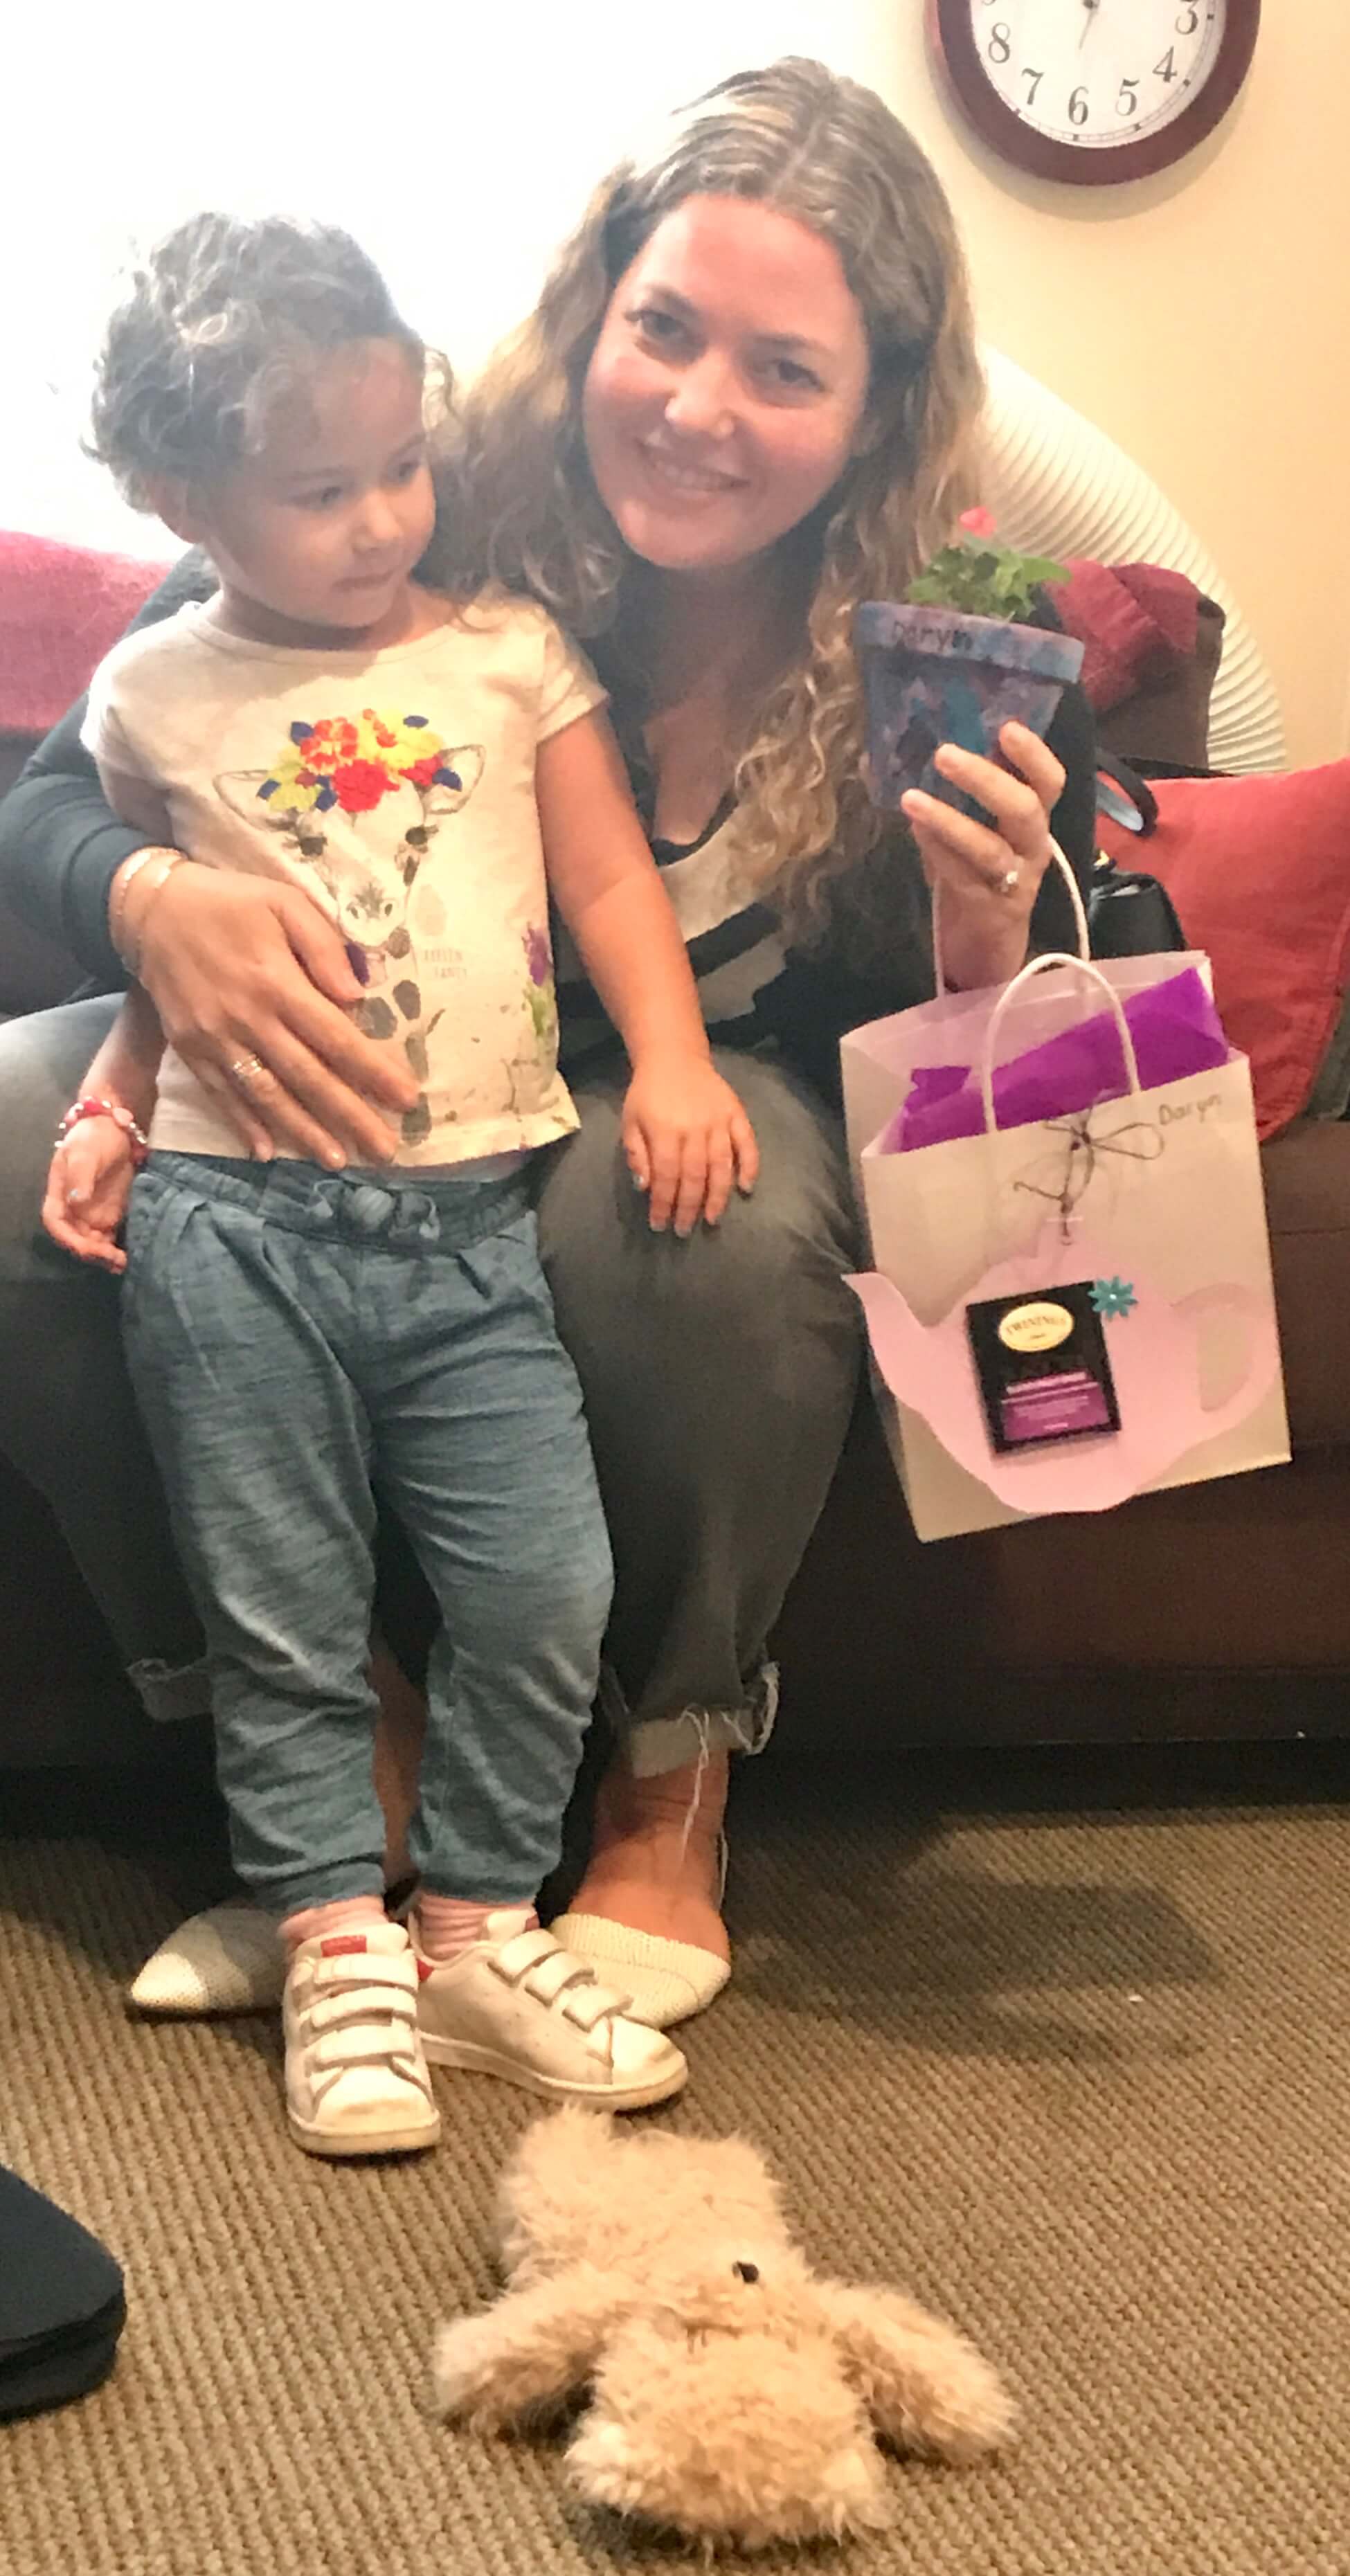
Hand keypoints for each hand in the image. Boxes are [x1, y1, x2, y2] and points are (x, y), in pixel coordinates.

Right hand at [42, 1117, 136, 1273]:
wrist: (116, 1132)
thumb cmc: (94, 1138)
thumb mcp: (86, 1153)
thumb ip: (81, 1177)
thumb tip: (77, 1201)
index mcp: (59, 1194)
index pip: (56, 1222)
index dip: (68, 1238)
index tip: (87, 1247)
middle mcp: (73, 1209)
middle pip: (75, 1238)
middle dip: (91, 1252)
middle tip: (113, 1258)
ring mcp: (91, 1214)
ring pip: (92, 1243)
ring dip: (104, 1256)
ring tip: (123, 1262)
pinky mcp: (109, 1215)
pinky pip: (108, 1239)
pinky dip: (115, 1249)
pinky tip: (130, 1255)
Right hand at [122, 863, 418, 1167]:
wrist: (150, 909)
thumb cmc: (230, 902)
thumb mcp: (284, 903)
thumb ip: (323, 946)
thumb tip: (357, 996)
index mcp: (277, 982)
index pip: (335, 1038)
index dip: (373, 1072)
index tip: (407, 1099)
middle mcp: (248, 1019)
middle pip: (308, 1077)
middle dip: (350, 1117)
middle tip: (386, 1151)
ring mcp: (215, 1040)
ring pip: (266, 1095)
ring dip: (303, 1132)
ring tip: (337, 1161)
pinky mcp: (190, 1050)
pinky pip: (220, 1095)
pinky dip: (243, 1125)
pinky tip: (267, 1153)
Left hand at [621, 1055, 758, 1235]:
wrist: (674, 1057)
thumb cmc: (648, 1094)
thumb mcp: (630, 1121)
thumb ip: (637, 1154)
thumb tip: (646, 1187)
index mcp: (665, 1130)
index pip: (666, 1176)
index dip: (663, 1203)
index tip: (660, 1224)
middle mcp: (695, 1127)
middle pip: (694, 1176)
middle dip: (688, 1207)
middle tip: (684, 1230)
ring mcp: (719, 1120)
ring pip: (721, 1165)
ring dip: (718, 1196)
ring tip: (712, 1219)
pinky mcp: (736, 1113)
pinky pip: (747, 1142)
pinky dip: (750, 1165)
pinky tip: (746, 1188)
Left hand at [901, 720, 1066, 990]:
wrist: (987, 947)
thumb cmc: (979, 875)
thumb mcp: (982, 830)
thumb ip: (969, 794)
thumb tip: (927, 741)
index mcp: (1035, 823)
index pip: (1050, 782)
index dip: (1034, 755)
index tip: (1007, 727)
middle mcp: (1032, 849)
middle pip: (1025, 809)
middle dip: (986, 779)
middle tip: (943, 753)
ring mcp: (1014, 882)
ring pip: (990, 849)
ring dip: (949, 820)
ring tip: (911, 798)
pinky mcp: (988, 910)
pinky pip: (961, 876)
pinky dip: (936, 850)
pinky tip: (914, 830)